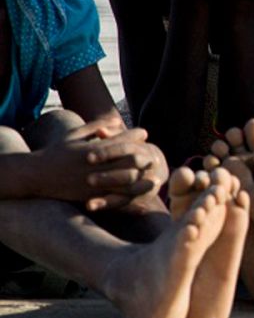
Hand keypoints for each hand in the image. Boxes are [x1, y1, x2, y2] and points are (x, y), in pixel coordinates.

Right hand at [30, 127, 164, 208]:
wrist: (35, 175)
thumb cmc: (55, 152)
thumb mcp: (73, 134)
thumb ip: (95, 126)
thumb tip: (116, 119)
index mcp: (92, 148)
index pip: (121, 139)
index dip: (136, 135)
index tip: (144, 133)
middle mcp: (95, 165)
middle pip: (129, 159)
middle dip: (144, 157)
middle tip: (155, 156)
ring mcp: (93, 181)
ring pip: (126, 180)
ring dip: (143, 178)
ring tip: (155, 178)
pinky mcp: (90, 196)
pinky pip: (115, 198)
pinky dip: (130, 196)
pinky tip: (141, 194)